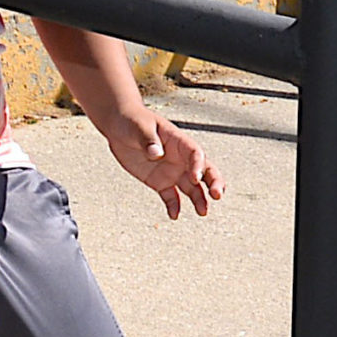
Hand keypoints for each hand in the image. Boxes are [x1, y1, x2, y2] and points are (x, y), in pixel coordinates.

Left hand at [102, 108, 224, 218]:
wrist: (118, 126)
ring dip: (199, 199)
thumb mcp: (139, 127)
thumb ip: (148, 140)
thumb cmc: (132, 120)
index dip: (198, 166)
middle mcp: (180, 158)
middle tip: (217, 196)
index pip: (195, 153)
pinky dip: (173, 206)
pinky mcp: (160, 182)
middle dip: (213, 183)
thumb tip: (156, 153)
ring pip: (191, 188)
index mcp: (178, 141)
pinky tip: (174, 215)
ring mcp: (172, 171)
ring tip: (202, 212)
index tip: (196, 178)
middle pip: (204, 171)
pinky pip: (171, 196)